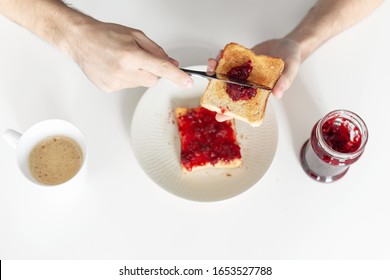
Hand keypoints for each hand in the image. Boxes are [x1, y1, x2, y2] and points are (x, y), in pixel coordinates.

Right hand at [67, 20, 192, 91]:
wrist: (80, 40)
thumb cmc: (105, 34)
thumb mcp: (135, 35)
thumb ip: (156, 51)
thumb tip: (172, 63)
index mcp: (131, 55)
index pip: (161, 69)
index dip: (177, 76)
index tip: (187, 82)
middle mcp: (123, 71)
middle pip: (153, 80)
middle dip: (152, 71)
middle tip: (139, 59)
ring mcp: (115, 82)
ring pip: (140, 84)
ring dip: (138, 74)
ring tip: (122, 61)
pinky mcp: (109, 88)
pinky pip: (128, 87)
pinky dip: (126, 79)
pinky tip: (115, 68)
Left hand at [207, 38, 301, 121]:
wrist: (288, 44)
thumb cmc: (292, 60)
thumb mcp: (291, 70)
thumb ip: (285, 81)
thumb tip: (278, 94)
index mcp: (258, 93)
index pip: (242, 107)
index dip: (230, 113)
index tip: (219, 116)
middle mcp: (248, 84)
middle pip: (228, 91)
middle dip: (215, 88)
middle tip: (208, 81)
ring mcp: (243, 73)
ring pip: (225, 75)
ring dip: (216, 70)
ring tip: (211, 63)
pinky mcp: (241, 60)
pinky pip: (229, 61)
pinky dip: (223, 57)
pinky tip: (220, 53)